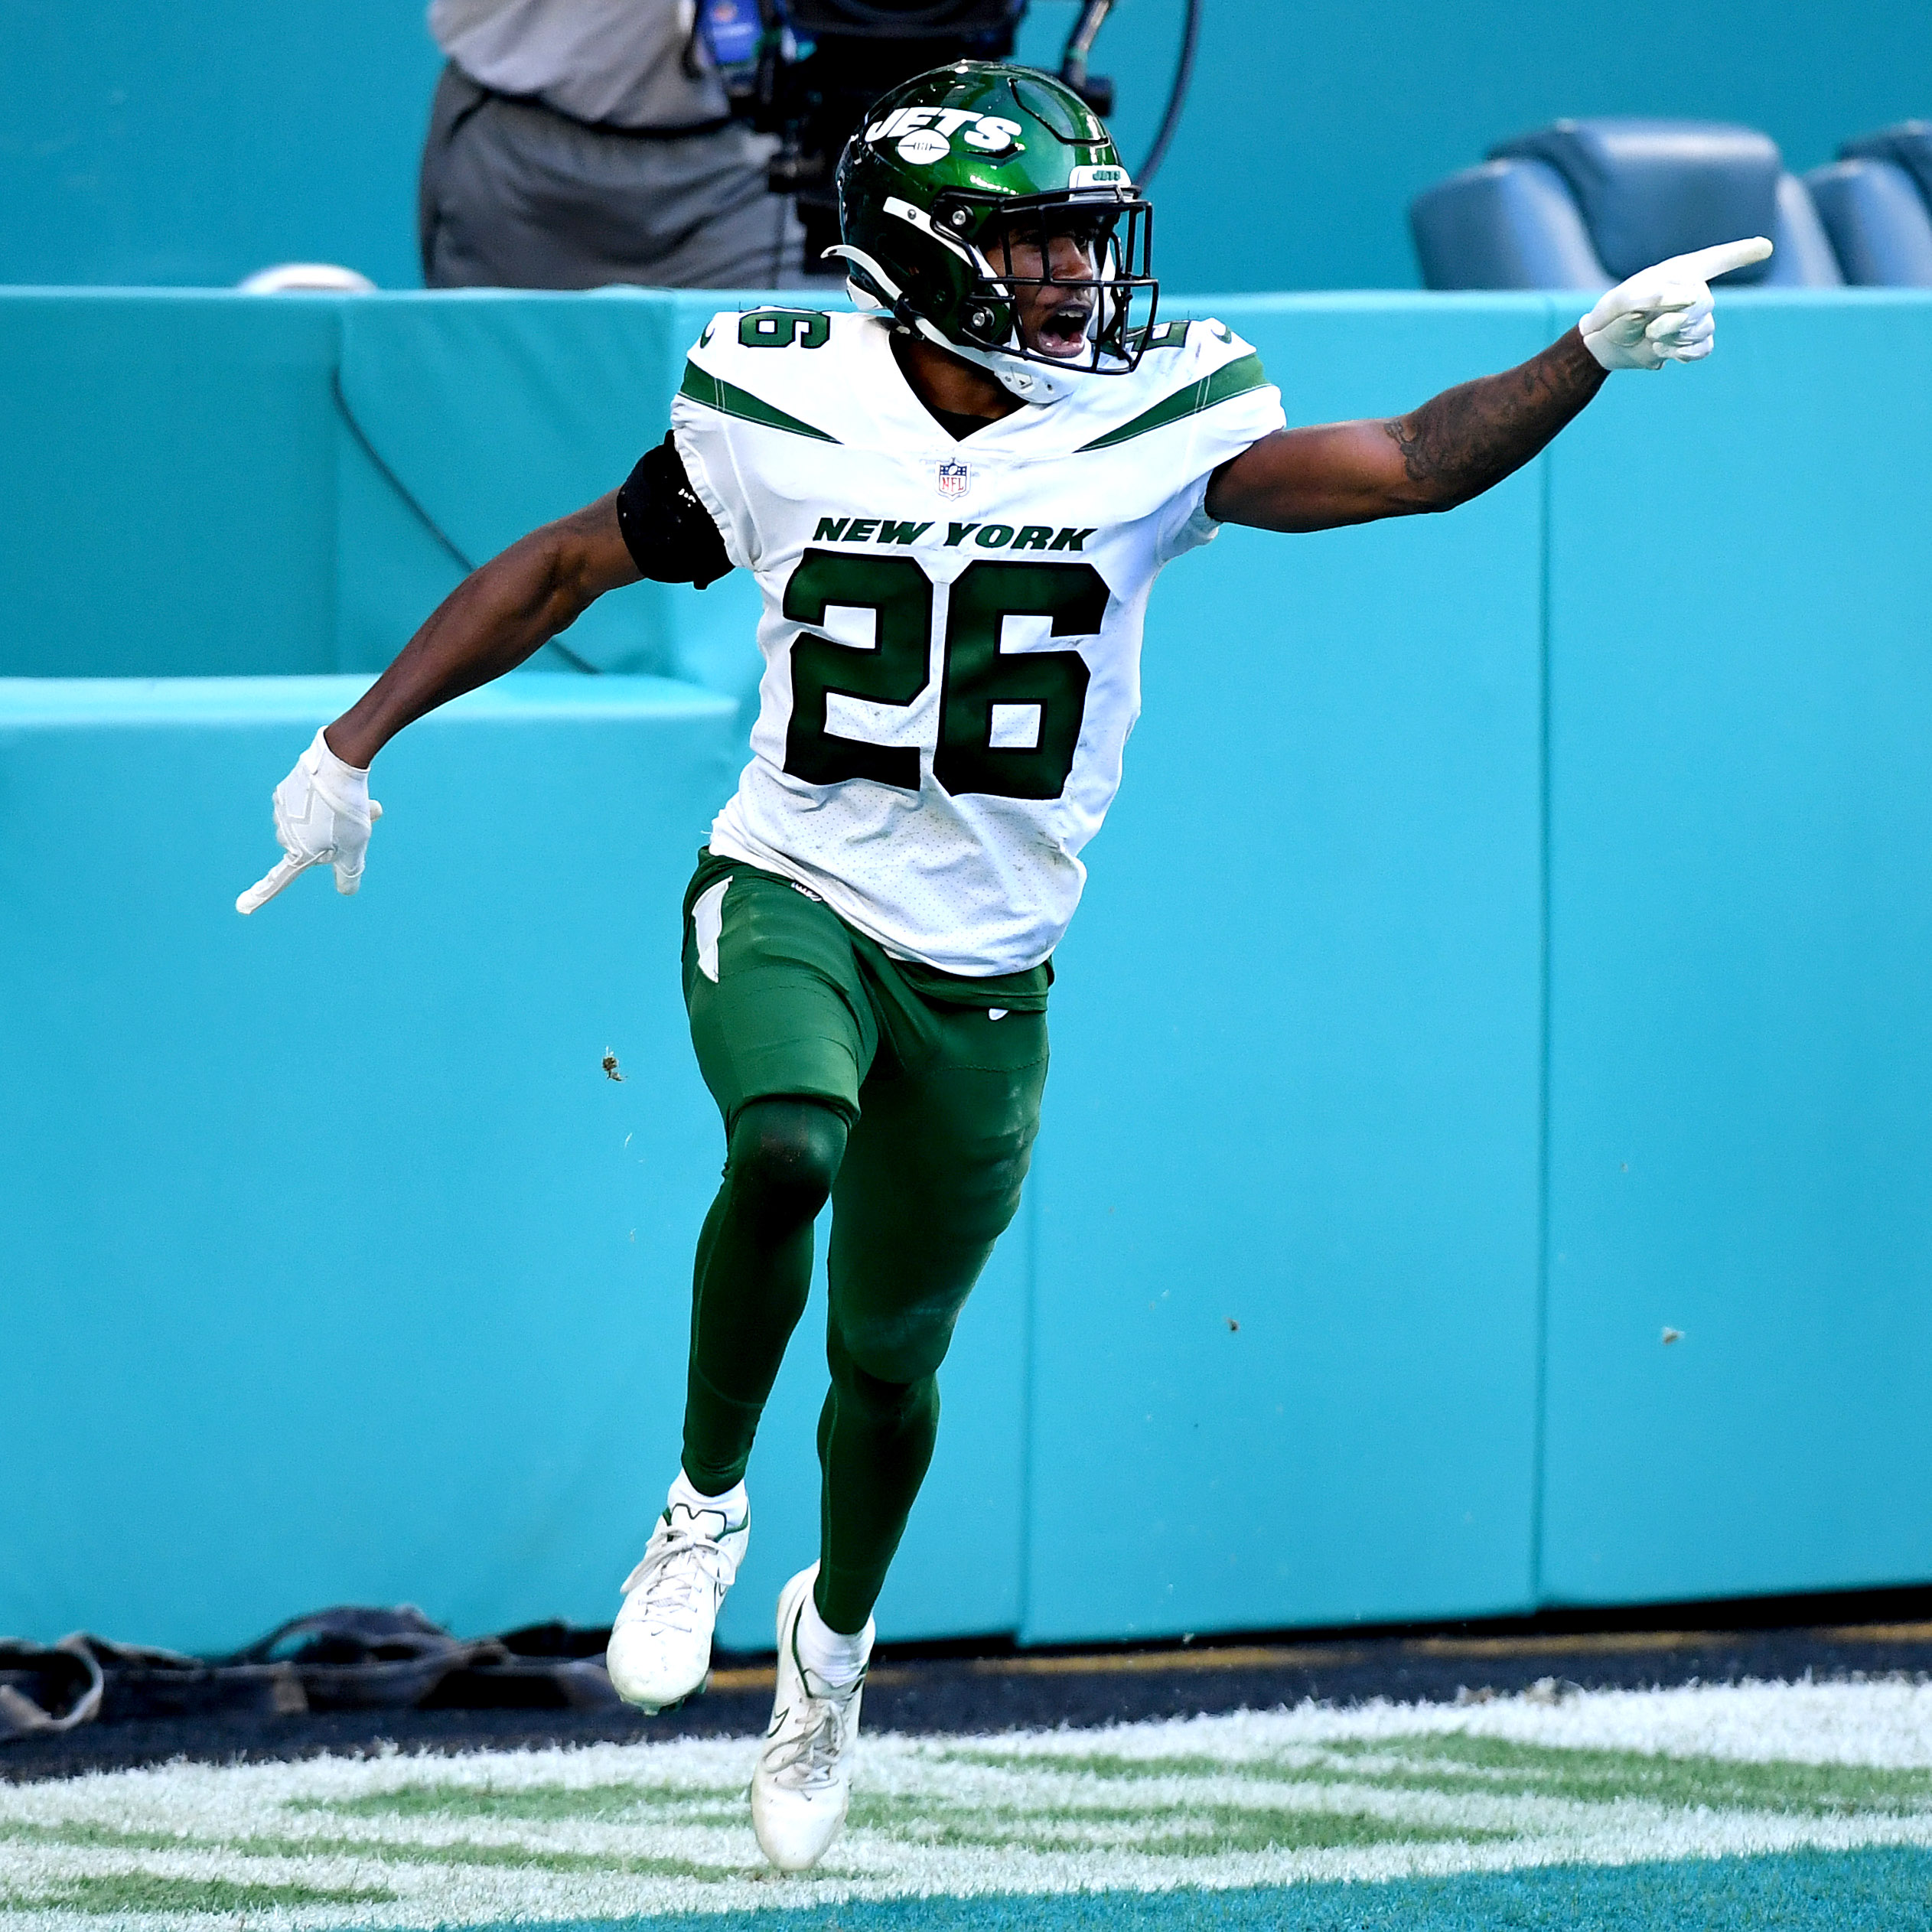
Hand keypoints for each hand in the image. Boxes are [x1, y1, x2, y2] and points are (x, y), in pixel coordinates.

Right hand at [235, 728, 382, 913]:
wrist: (336, 763)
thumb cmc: (347, 810)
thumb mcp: (356, 847)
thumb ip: (348, 872)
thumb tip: (346, 891)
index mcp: (298, 852)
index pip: (278, 880)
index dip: (260, 896)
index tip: (242, 908)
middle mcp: (283, 835)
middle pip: (313, 844)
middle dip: (334, 837)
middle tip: (353, 822)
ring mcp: (281, 811)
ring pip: (311, 822)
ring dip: (330, 817)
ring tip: (350, 802)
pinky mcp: (284, 791)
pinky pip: (305, 803)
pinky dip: (320, 801)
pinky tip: (333, 789)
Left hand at [1580, 237, 1772, 371]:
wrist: (1606, 344)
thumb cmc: (1612, 314)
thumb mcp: (1624, 302)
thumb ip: (1654, 296)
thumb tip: (1690, 297)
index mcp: (1680, 272)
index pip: (1718, 259)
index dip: (1742, 253)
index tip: (1766, 247)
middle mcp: (1692, 291)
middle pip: (1705, 305)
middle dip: (1678, 321)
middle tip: (1652, 329)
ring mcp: (1694, 317)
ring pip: (1705, 328)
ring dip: (1676, 339)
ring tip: (1651, 337)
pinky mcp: (1690, 341)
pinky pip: (1704, 348)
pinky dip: (1686, 353)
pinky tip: (1665, 352)